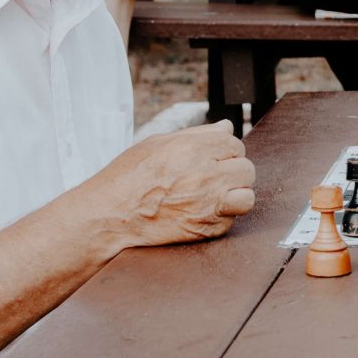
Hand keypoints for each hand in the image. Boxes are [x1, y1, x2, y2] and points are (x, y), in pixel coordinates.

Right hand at [85, 122, 255, 246]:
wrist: (110, 216)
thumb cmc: (128, 177)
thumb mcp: (158, 144)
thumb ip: (197, 135)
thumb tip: (226, 128)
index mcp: (195, 149)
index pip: (234, 144)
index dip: (224, 151)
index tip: (211, 159)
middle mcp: (206, 175)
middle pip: (246, 169)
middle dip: (233, 171)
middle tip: (213, 177)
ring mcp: (208, 204)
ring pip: (247, 196)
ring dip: (236, 195)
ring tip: (216, 196)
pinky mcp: (206, 229)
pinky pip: (232, 221)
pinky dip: (222, 217)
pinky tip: (203, 212)